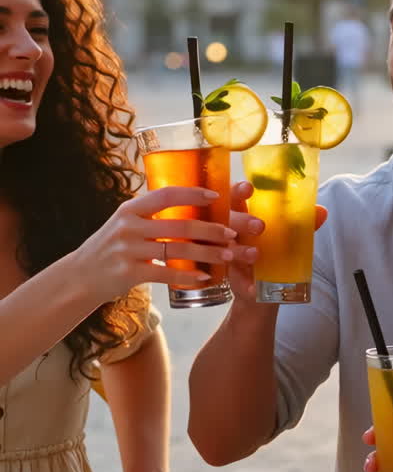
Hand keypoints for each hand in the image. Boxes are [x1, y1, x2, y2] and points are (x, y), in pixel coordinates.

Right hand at [74, 187, 237, 301]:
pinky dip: (188, 276)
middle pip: (178, 225)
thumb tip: (188, 203)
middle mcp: (129, 226)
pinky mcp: (129, 273)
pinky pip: (166, 274)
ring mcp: (128, 250)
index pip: (165, 194)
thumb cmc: (111, 248)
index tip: (215, 196)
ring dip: (206, 253)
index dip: (192, 193)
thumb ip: (150, 214)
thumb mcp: (125, 223)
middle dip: (210, 229)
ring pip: (176, 250)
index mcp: (130, 209)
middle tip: (232, 233)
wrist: (81, 276)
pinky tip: (205, 277)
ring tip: (228, 255)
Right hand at [226, 182, 327, 303]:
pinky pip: (233, 276)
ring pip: (226, 246)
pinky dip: (245, 281)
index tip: (249, 188)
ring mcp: (226, 252)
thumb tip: (322, 211)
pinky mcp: (228, 275)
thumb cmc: (272, 254)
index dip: (238, 190)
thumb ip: (300, 224)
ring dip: (241, 250)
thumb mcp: (287, 238)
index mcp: (243, 215)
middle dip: (242, 220)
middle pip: (227, 217)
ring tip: (256, 255)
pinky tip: (254, 286)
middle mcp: (231, 230)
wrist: (263, 291)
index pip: (236, 196)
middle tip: (260, 226)